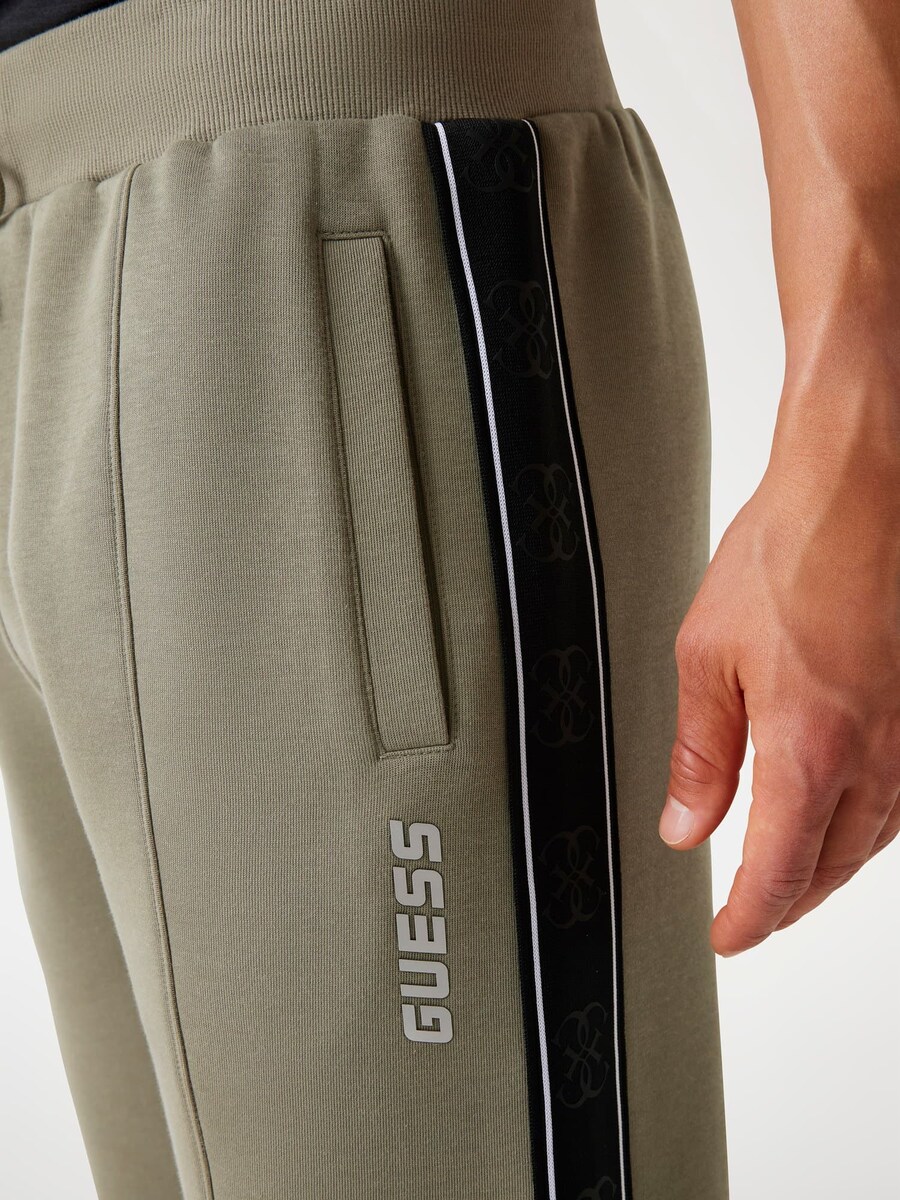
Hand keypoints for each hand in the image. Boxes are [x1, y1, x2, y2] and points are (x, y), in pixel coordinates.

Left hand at [659, 434, 899, 955]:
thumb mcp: (707, 656)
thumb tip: (685, 825)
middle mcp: (875, 757)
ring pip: (874, 838)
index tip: (727, 936)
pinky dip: (868, 824)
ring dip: (830, 866)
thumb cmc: (787, 554)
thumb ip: (700, 753)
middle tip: (755, 913)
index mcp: (809, 751)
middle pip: (832, 866)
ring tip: (795, 874)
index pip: (777, 873)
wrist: (862, 489)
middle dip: (788, 900)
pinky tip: (848, 813)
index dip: (749, 918)